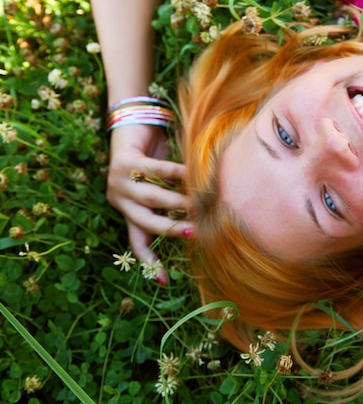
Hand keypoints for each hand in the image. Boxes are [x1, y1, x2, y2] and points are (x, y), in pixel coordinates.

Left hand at [106, 124, 192, 264]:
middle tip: (194, 233)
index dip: (151, 262)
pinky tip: (193, 175)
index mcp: (127, 210)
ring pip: (151, 197)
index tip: (166, 281)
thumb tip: (202, 218)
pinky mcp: (124, 161)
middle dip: (170, 229)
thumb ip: (173, 200)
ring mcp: (118, 181)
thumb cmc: (153, 156)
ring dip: (176, 202)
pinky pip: (156, 170)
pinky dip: (177, 174)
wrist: (132, 122)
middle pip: (145, 222)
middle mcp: (119, 199)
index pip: (137, 242)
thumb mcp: (161, 184)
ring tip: (198, 203)